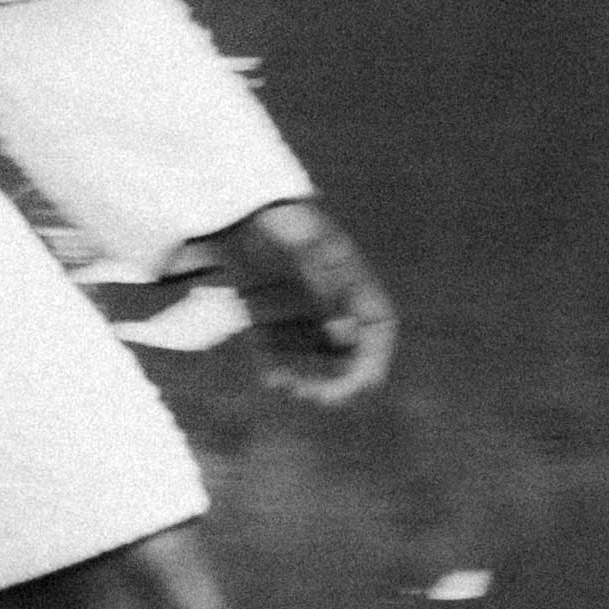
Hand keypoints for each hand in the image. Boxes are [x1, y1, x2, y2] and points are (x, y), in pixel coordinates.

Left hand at [206, 197, 393, 410]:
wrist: (231, 211)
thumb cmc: (275, 223)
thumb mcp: (302, 250)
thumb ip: (324, 291)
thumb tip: (344, 337)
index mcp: (351, 282)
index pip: (377, 329)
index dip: (374, 359)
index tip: (361, 384)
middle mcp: (330, 302)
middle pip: (349, 353)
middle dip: (339, 380)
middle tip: (318, 397)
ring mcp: (300, 312)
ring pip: (315, 359)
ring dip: (308, 378)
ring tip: (289, 387)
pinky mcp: (269, 320)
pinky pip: (281, 353)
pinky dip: (279, 368)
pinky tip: (272, 378)